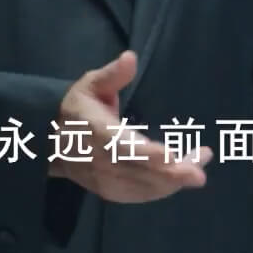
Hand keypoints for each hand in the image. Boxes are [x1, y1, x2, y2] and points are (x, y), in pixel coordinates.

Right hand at [47, 50, 211, 202]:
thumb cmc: (78, 109)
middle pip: (137, 171)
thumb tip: (130, 57)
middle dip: (169, 173)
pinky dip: (163, 189)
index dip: (146, 153)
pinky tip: (183, 177)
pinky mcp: (111, 192)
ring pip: (143, 186)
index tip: (170, 156)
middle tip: (198, 172)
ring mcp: (105, 180)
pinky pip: (140, 195)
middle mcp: (100, 160)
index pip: (121, 145)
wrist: (53, 144)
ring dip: (173, 181)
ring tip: (199, 167)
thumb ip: (112, 74)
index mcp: (95, 131)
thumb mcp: (90, 85)